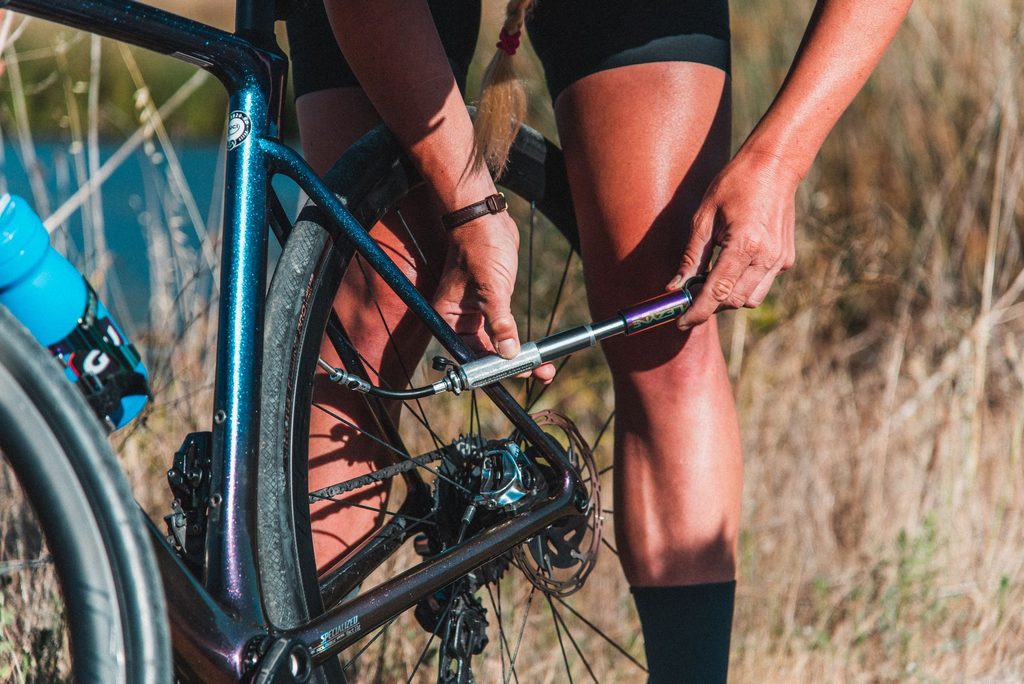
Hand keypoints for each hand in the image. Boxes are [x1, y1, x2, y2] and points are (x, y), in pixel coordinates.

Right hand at [433, 212, 555, 381]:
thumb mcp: (491, 288)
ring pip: (497, 345)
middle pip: (485, 354)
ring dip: (519, 355)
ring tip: (544, 366)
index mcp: (449, 318)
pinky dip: (518, 340)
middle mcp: (459, 320)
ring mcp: (476, 313)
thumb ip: (499, 323)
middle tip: (540, 372)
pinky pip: (504, 330)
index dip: (495, 368)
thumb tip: (508, 353)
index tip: (519, 373)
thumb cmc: (479, 247)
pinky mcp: (492, 304)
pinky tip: (535, 349)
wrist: (486, 219)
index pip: (470, 355)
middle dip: (512, 365)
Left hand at [671, 149, 800, 328]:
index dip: (697, 311)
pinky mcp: (786, 259)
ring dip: (729, 297)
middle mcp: (767, 257)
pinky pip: (762, 284)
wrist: (774, 166)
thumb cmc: (734, 185)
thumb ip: (691, 256)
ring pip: (751, 299)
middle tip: (691, 295)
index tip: (681, 322)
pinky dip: (744, 283)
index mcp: (745, 245)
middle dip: (711, 305)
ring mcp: (780, 259)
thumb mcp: (704, 217)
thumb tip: (675, 286)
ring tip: (711, 279)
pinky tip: (733, 264)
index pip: (718, 292)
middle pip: (734, 301)